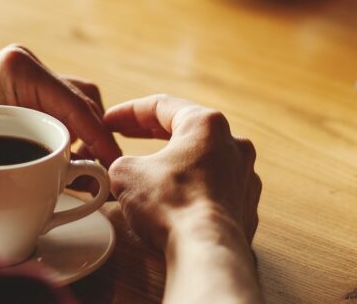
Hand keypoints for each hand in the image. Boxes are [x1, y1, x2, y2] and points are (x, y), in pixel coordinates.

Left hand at [0, 45, 121, 165]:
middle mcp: (26, 62)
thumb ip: (39, 160)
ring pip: (76, 102)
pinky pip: (59, 105)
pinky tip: (62, 157)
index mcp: (20, 67)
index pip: (77, 106)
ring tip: (81, 168)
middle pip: (85, 100)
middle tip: (101, 173)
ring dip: (83, 133)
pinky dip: (68, 130)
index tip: (115, 165)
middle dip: (96, 136)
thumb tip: (83, 180)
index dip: (101, 139)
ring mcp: (24, 72)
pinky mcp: (21, 86)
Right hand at [104, 95, 259, 249]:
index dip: (128, 112)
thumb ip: (120, 161)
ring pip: (204, 159)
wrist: (206, 250)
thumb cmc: (171, 205)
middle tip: (127, 135)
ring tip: (151, 171)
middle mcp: (233, 144)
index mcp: (206, 124)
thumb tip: (123, 170)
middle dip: (152, 133)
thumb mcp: (126, 173)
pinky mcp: (246, 204)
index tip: (110, 121)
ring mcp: (245, 175)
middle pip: (186, 129)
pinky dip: (194, 188)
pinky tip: (176, 199)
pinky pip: (215, 187)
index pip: (161, 106)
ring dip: (177, 161)